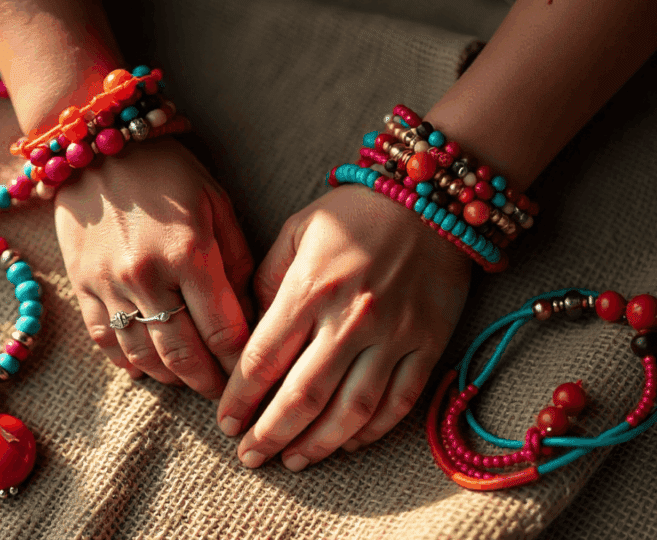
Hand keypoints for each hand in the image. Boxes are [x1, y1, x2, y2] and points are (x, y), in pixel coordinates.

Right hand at [55, 138, 253, 398]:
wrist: (97, 145)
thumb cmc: (170, 172)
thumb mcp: (217, 205)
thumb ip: (237, 262)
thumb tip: (251, 315)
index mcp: (190, 254)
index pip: (224, 331)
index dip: (242, 363)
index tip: (255, 377)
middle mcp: (147, 277)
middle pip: (184, 355)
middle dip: (209, 382)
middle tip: (226, 392)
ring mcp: (109, 285)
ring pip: (144, 357)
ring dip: (172, 377)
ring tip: (192, 378)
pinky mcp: (81, 287)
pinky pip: (105, 343)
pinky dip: (130, 362)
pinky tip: (149, 366)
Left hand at [216, 185, 471, 470]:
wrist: (431, 197)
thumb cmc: (356, 212)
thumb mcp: (298, 231)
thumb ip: (266, 281)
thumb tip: (247, 335)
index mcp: (310, 288)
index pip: (263, 360)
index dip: (239, 399)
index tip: (225, 423)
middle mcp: (350, 318)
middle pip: (302, 396)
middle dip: (269, 434)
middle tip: (249, 456)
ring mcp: (394, 334)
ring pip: (352, 410)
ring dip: (319, 444)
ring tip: (293, 460)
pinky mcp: (429, 343)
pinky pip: (400, 401)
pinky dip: (373, 430)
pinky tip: (349, 443)